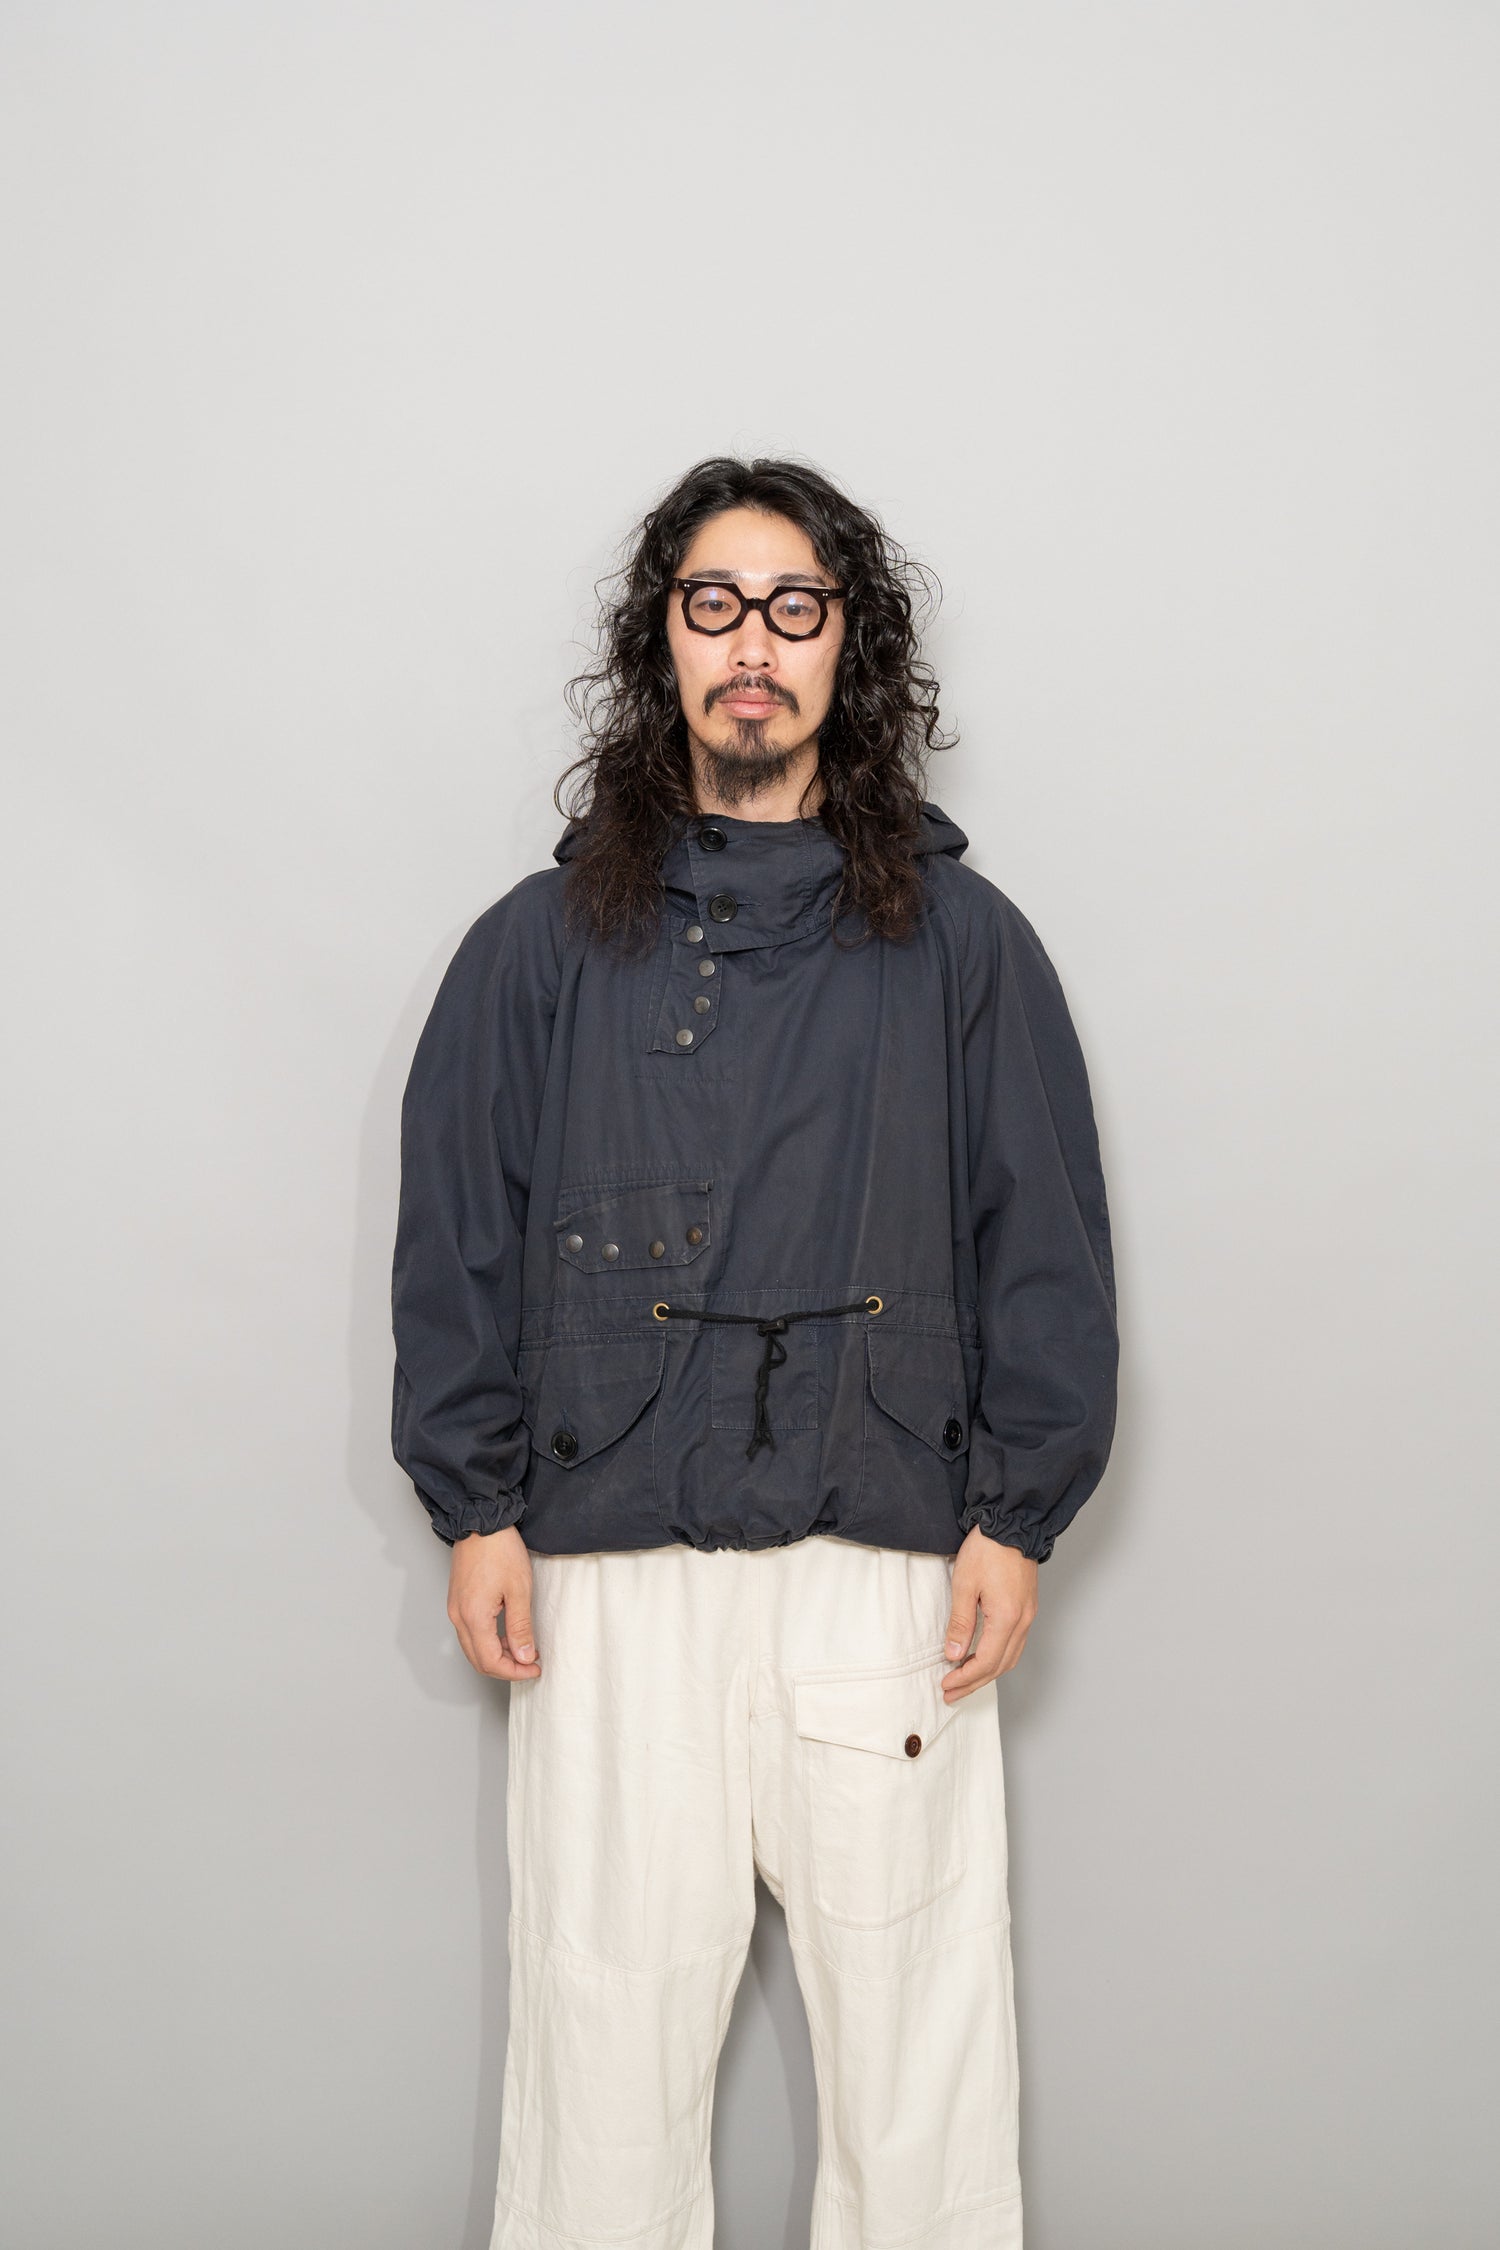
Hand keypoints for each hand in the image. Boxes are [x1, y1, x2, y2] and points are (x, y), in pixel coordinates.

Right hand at [446, 1525, 541, 1680]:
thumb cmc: (500, 1549)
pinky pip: (470, 1633)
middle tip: (530, 1664)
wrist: (481, 1522)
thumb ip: (520, 1627)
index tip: (534, 1667)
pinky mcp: (457, 1601)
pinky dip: (488, 1641)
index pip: (490, 1661)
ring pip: (473, 1648)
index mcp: (473, 1617)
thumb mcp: (519, 1589)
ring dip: (497, 1656)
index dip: (514, 1671)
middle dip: (505, 1669)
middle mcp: (459, 1617)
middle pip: (478, 1660)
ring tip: (522, 1649)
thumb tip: (524, 1656)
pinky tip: (507, 1635)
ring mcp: (455, 1609)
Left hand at [940, 1530, 1038, 1699]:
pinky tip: (984, 1658)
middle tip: (951, 1693)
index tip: (946, 1684)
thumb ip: (960, 1623)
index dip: (965, 1678)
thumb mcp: (964, 1584)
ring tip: (964, 1681)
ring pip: (1010, 1657)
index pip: (986, 1661)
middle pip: (1000, 1666)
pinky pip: (1015, 1644)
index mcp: (1007, 1618)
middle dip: (974, 1683)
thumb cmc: (987, 1549)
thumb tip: (955, 1654)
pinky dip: (998, 1658)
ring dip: (987, 1673)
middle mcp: (1022, 1621)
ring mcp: (1028, 1615)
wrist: (1012, 1524)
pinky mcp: (1027, 1607)